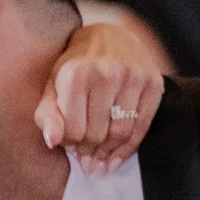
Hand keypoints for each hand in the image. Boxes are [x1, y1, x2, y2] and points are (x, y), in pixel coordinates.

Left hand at [36, 19, 165, 170]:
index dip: (70, 145)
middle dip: (89, 152)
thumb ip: (47, 114)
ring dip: (108, 154)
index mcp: (76, 74)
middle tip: (86, 159)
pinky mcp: (153, 83)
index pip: (73, 130)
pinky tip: (116, 158)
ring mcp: (133, 77)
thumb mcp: (54, 85)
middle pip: (97, 134)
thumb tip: (53, 142)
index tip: (70, 147)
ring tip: (100, 162)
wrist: (111, 37)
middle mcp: (106, 73)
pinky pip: (142, 127)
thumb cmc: (77, 66)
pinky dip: (128, 149)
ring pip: (121, 133)